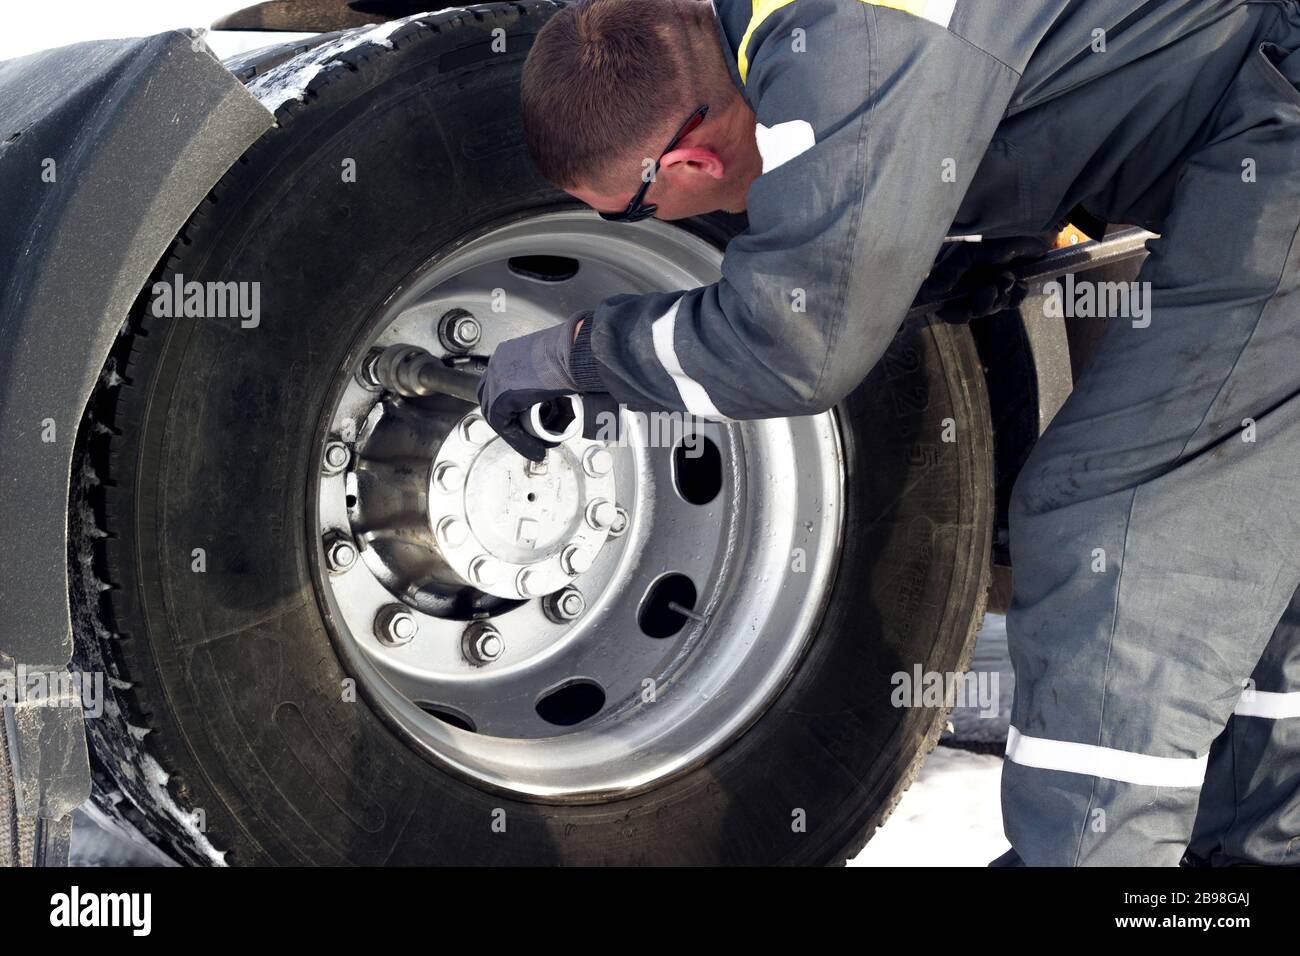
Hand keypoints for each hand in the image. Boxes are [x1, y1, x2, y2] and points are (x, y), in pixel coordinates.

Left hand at [478, 312, 588, 460]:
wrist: (575, 354)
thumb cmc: (573, 354)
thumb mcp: (553, 362)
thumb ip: (548, 374)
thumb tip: (555, 391)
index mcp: (507, 352)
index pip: (499, 386)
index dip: (511, 407)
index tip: (528, 423)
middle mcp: (498, 363)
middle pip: (493, 399)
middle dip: (511, 420)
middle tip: (529, 435)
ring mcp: (497, 379)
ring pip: (497, 414)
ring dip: (515, 432)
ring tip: (534, 445)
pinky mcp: (502, 396)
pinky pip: (502, 423)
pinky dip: (517, 438)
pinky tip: (532, 447)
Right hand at [919, 234, 1053, 323]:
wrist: (1033, 227)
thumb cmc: (996, 234)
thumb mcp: (967, 252)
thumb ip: (947, 273)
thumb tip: (926, 294)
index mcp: (954, 272)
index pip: (944, 302)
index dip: (952, 312)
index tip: (964, 312)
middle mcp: (970, 281)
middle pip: (969, 310)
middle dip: (982, 304)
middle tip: (991, 289)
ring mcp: (990, 283)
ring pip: (991, 308)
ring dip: (1001, 296)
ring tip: (1009, 276)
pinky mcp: (1010, 286)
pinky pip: (1011, 303)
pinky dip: (1016, 296)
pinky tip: (1021, 282)